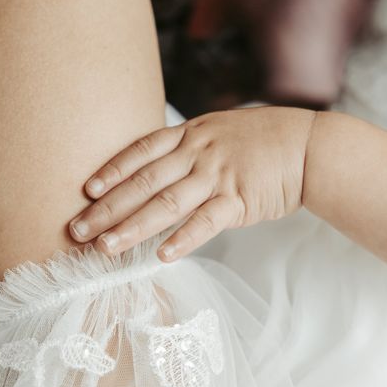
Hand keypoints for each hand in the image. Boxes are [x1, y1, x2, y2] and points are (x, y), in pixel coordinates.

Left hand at [69, 107, 316, 260]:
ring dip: (133, 227)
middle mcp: (198, 153)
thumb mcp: (219, 130)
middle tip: (77, 229)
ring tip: (105, 248)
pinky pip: (206, 223)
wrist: (308, 146)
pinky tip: (161, 256)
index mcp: (191, 134)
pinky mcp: (239, 200)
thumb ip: (188, 146)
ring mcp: (218, 176)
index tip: (86, 191)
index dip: (112, 171)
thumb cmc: (263, 140)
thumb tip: (158, 166)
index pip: (141, 151)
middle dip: (107, 207)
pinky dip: (183, 239)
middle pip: (144, 182)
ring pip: (167, 204)